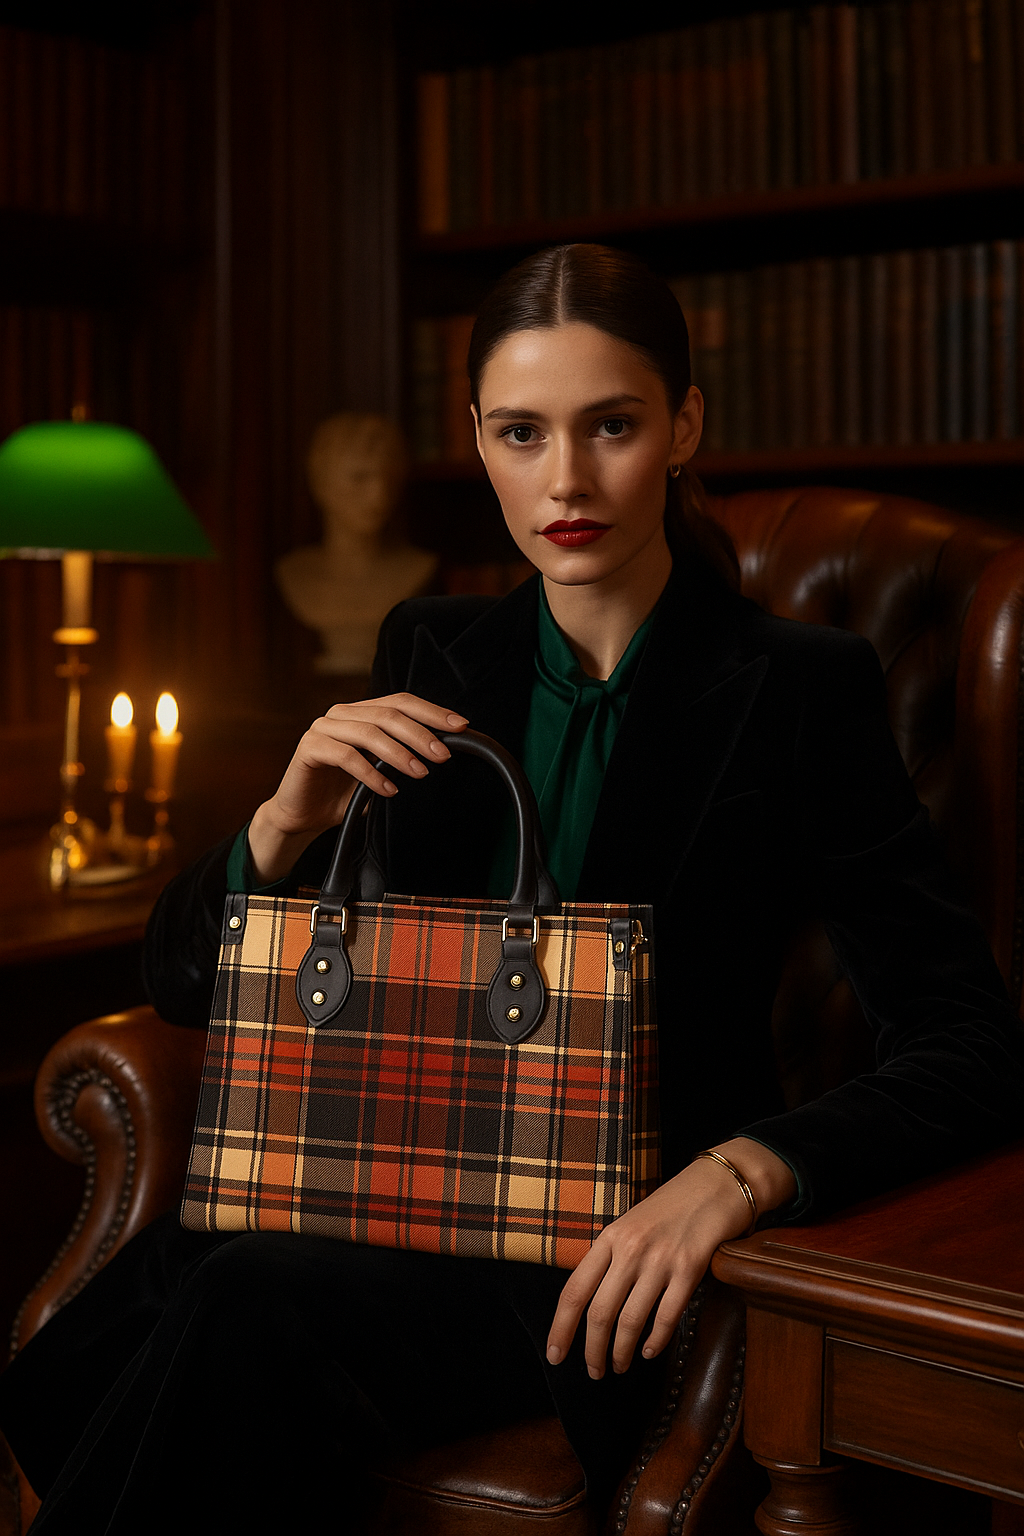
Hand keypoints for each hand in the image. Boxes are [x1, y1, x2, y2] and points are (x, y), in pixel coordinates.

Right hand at [247, 693, 467, 883]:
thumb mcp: (380, 772)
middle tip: (443, 755)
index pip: (401, 702)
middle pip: (388, 714)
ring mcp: (323, 728)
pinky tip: (388, 790)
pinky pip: (346, 756)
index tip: (461, 726)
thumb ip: (402, 758)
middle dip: (420, 734)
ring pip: (369, 732)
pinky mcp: (309, 748)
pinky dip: (371, 774)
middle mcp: (342, 714)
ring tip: (421, 773)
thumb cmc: (344, 793)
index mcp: (362, 712)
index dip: (432, 711)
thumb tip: (443, 753)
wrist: (303, 814)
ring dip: (399, 754)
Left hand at [545, 1138, 795, 1378]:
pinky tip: (649, 1352)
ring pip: (630, 1319)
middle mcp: (630, 1248)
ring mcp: (660, 1259)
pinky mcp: (690, 1268)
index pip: (574, 1290)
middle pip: (599, 1312)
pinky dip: (655, 1341)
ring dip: (621, 1352)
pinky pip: (666, 1316)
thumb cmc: (672, 1207)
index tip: (555, 1355)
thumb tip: (590, 1303)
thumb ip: (611, 1258)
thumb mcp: (630, 1224)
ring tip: (619, 1366)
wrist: (716, 1184)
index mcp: (609, 1237)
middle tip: (595, 1372)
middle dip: (593, 1350)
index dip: (561, 1327)